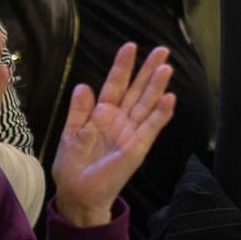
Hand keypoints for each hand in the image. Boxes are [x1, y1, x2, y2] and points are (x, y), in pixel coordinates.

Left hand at [51, 42, 175, 227]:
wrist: (77, 193)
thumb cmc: (72, 165)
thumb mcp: (71, 133)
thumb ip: (79, 110)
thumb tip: (84, 85)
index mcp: (102, 114)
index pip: (115, 84)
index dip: (123, 66)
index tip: (130, 46)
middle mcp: (120, 120)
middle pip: (137, 90)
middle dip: (148, 70)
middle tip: (162, 50)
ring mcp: (131, 132)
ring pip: (147, 104)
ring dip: (157, 86)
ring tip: (166, 67)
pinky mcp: (137, 147)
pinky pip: (151, 128)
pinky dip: (161, 113)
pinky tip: (170, 98)